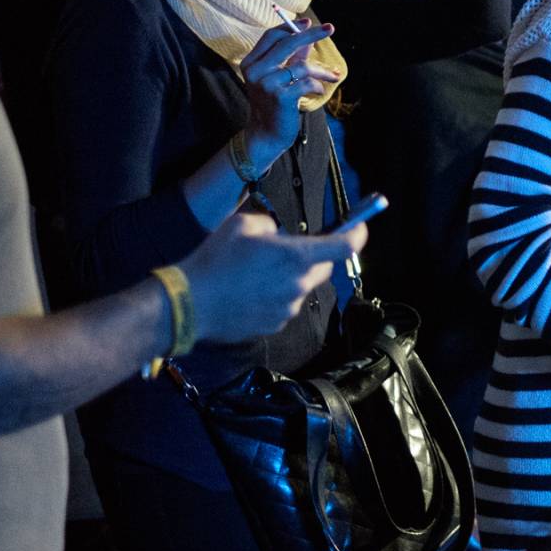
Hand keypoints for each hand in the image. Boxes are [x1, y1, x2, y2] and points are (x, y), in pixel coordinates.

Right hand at [179, 212, 367, 342]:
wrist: (190, 304)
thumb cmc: (214, 261)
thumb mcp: (241, 225)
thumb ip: (269, 225)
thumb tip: (277, 234)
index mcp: (296, 257)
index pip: (345, 246)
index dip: (358, 233)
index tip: (359, 227)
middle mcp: (298, 284)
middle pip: (324, 268)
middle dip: (314, 257)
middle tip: (289, 251)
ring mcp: (288, 308)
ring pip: (302, 287)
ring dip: (290, 278)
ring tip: (257, 274)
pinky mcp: (275, 324)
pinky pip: (285, 306)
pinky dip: (275, 297)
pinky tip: (249, 292)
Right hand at [239, 19, 339, 167]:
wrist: (267, 132)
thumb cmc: (275, 102)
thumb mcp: (280, 77)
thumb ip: (293, 57)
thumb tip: (309, 37)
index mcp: (251, 62)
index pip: (271, 36)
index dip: (290, 27)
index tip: (309, 21)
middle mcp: (255, 71)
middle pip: (286, 43)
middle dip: (311, 34)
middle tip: (331, 28)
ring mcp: (266, 84)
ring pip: (302, 66)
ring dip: (322, 70)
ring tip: (333, 76)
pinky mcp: (279, 97)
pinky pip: (306, 82)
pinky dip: (318, 85)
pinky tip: (319, 91)